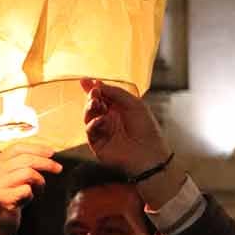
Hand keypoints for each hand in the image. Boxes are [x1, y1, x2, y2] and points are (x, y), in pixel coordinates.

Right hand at [0, 140, 62, 234]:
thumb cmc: (11, 198)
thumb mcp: (14, 177)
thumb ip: (24, 164)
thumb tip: (48, 154)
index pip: (18, 148)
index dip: (37, 148)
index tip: (52, 153)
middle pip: (26, 159)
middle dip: (46, 163)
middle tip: (58, 169)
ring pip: (28, 173)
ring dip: (39, 181)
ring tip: (38, 190)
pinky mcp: (2, 198)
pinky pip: (26, 189)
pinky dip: (31, 195)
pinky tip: (26, 200)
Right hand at [81, 79, 184, 205]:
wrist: (150, 154)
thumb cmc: (147, 129)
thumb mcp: (134, 104)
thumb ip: (116, 93)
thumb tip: (98, 84)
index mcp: (118, 109)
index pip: (102, 96)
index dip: (93, 88)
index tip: (85, 80)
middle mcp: (109, 119)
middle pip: (93, 104)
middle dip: (92, 96)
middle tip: (94, 92)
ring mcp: (102, 131)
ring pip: (88, 116)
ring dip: (90, 107)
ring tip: (95, 102)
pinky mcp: (98, 144)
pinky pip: (90, 131)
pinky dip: (93, 123)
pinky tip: (101, 119)